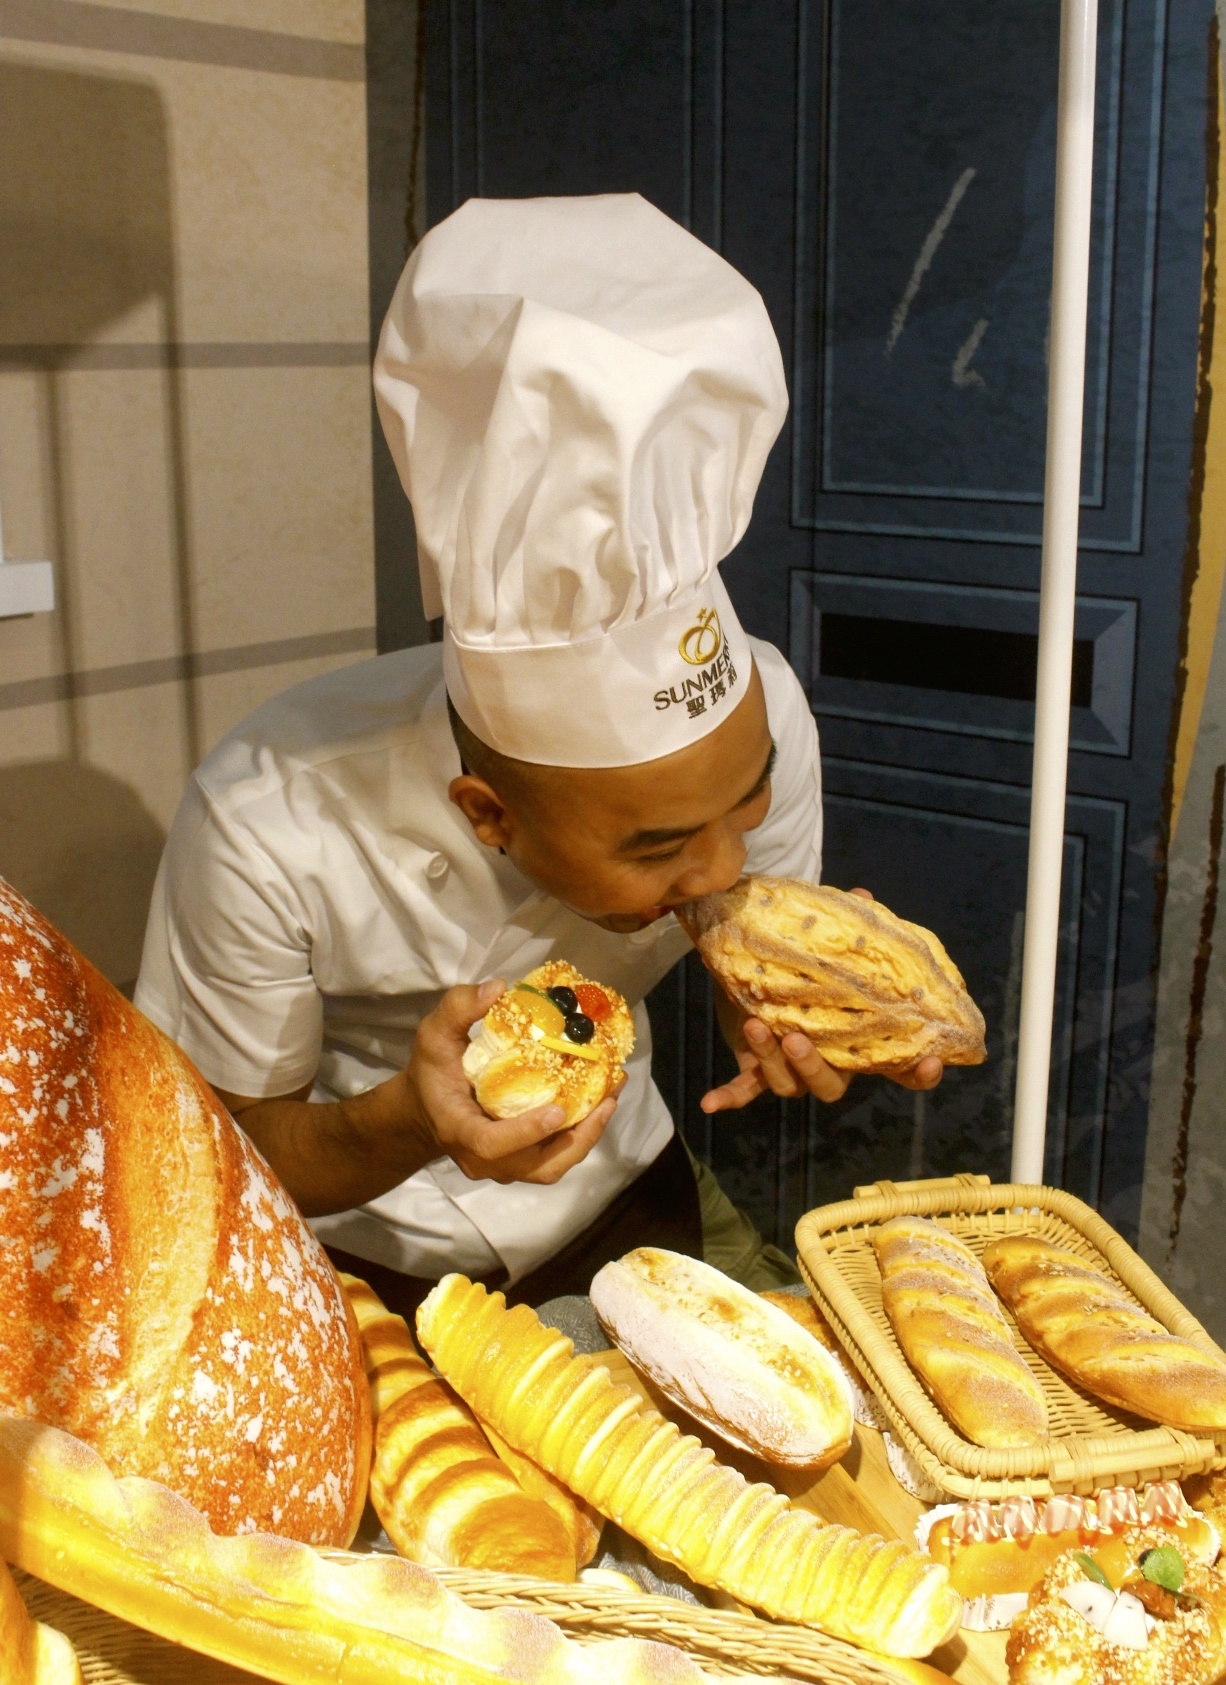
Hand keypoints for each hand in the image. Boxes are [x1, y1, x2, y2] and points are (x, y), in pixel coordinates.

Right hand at [400, 979, 622, 1184]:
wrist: (425, 1108)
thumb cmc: (431, 1072)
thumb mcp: (434, 1035)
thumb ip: (458, 1009)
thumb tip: (498, 988)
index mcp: (460, 1131)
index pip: (491, 1144)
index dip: (526, 1132)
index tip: (557, 1111)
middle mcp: (484, 1159)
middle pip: (538, 1167)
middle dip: (579, 1138)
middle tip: (607, 1099)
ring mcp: (505, 1165)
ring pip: (553, 1166)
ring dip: (588, 1136)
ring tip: (612, 1096)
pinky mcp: (522, 1160)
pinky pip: (556, 1155)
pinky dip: (582, 1133)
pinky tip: (601, 1099)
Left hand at [699, 886, 943, 1112]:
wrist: (758, 971)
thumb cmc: (807, 965)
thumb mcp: (827, 946)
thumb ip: (848, 928)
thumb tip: (862, 896)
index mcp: (858, 1041)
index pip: (900, 1067)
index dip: (919, 1072)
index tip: (930, 1061)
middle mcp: (829, 1063)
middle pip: (833, 1086)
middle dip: (814, 1066)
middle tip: (796, 1038)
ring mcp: (792, 1069)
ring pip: (790, 1085)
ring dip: (772, 1061)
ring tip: (754, 1025)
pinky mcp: (756, 1069)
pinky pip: (746, 1090)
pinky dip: (729, 1096)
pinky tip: (709, 1102)